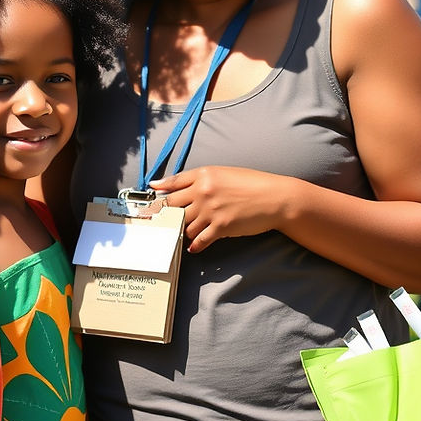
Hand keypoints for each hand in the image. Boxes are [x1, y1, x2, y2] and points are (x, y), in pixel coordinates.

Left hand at [149, 166, 287, 252]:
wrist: (273, 197)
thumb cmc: (250, 183)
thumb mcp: (223, 173)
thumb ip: (199, 178)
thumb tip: (178, 186)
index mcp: (204, 174)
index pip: (173, 183)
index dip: (157, 192)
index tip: (146, 200)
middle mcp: (204, 191)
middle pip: (172, 205)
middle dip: (161, 215)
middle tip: (152, 223)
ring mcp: (211, 210)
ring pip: (184, 225)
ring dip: (180, 232)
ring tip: (177, 236)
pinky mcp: (220, 227)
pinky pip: (199, 240)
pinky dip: (194, 245)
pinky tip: (193, 248)